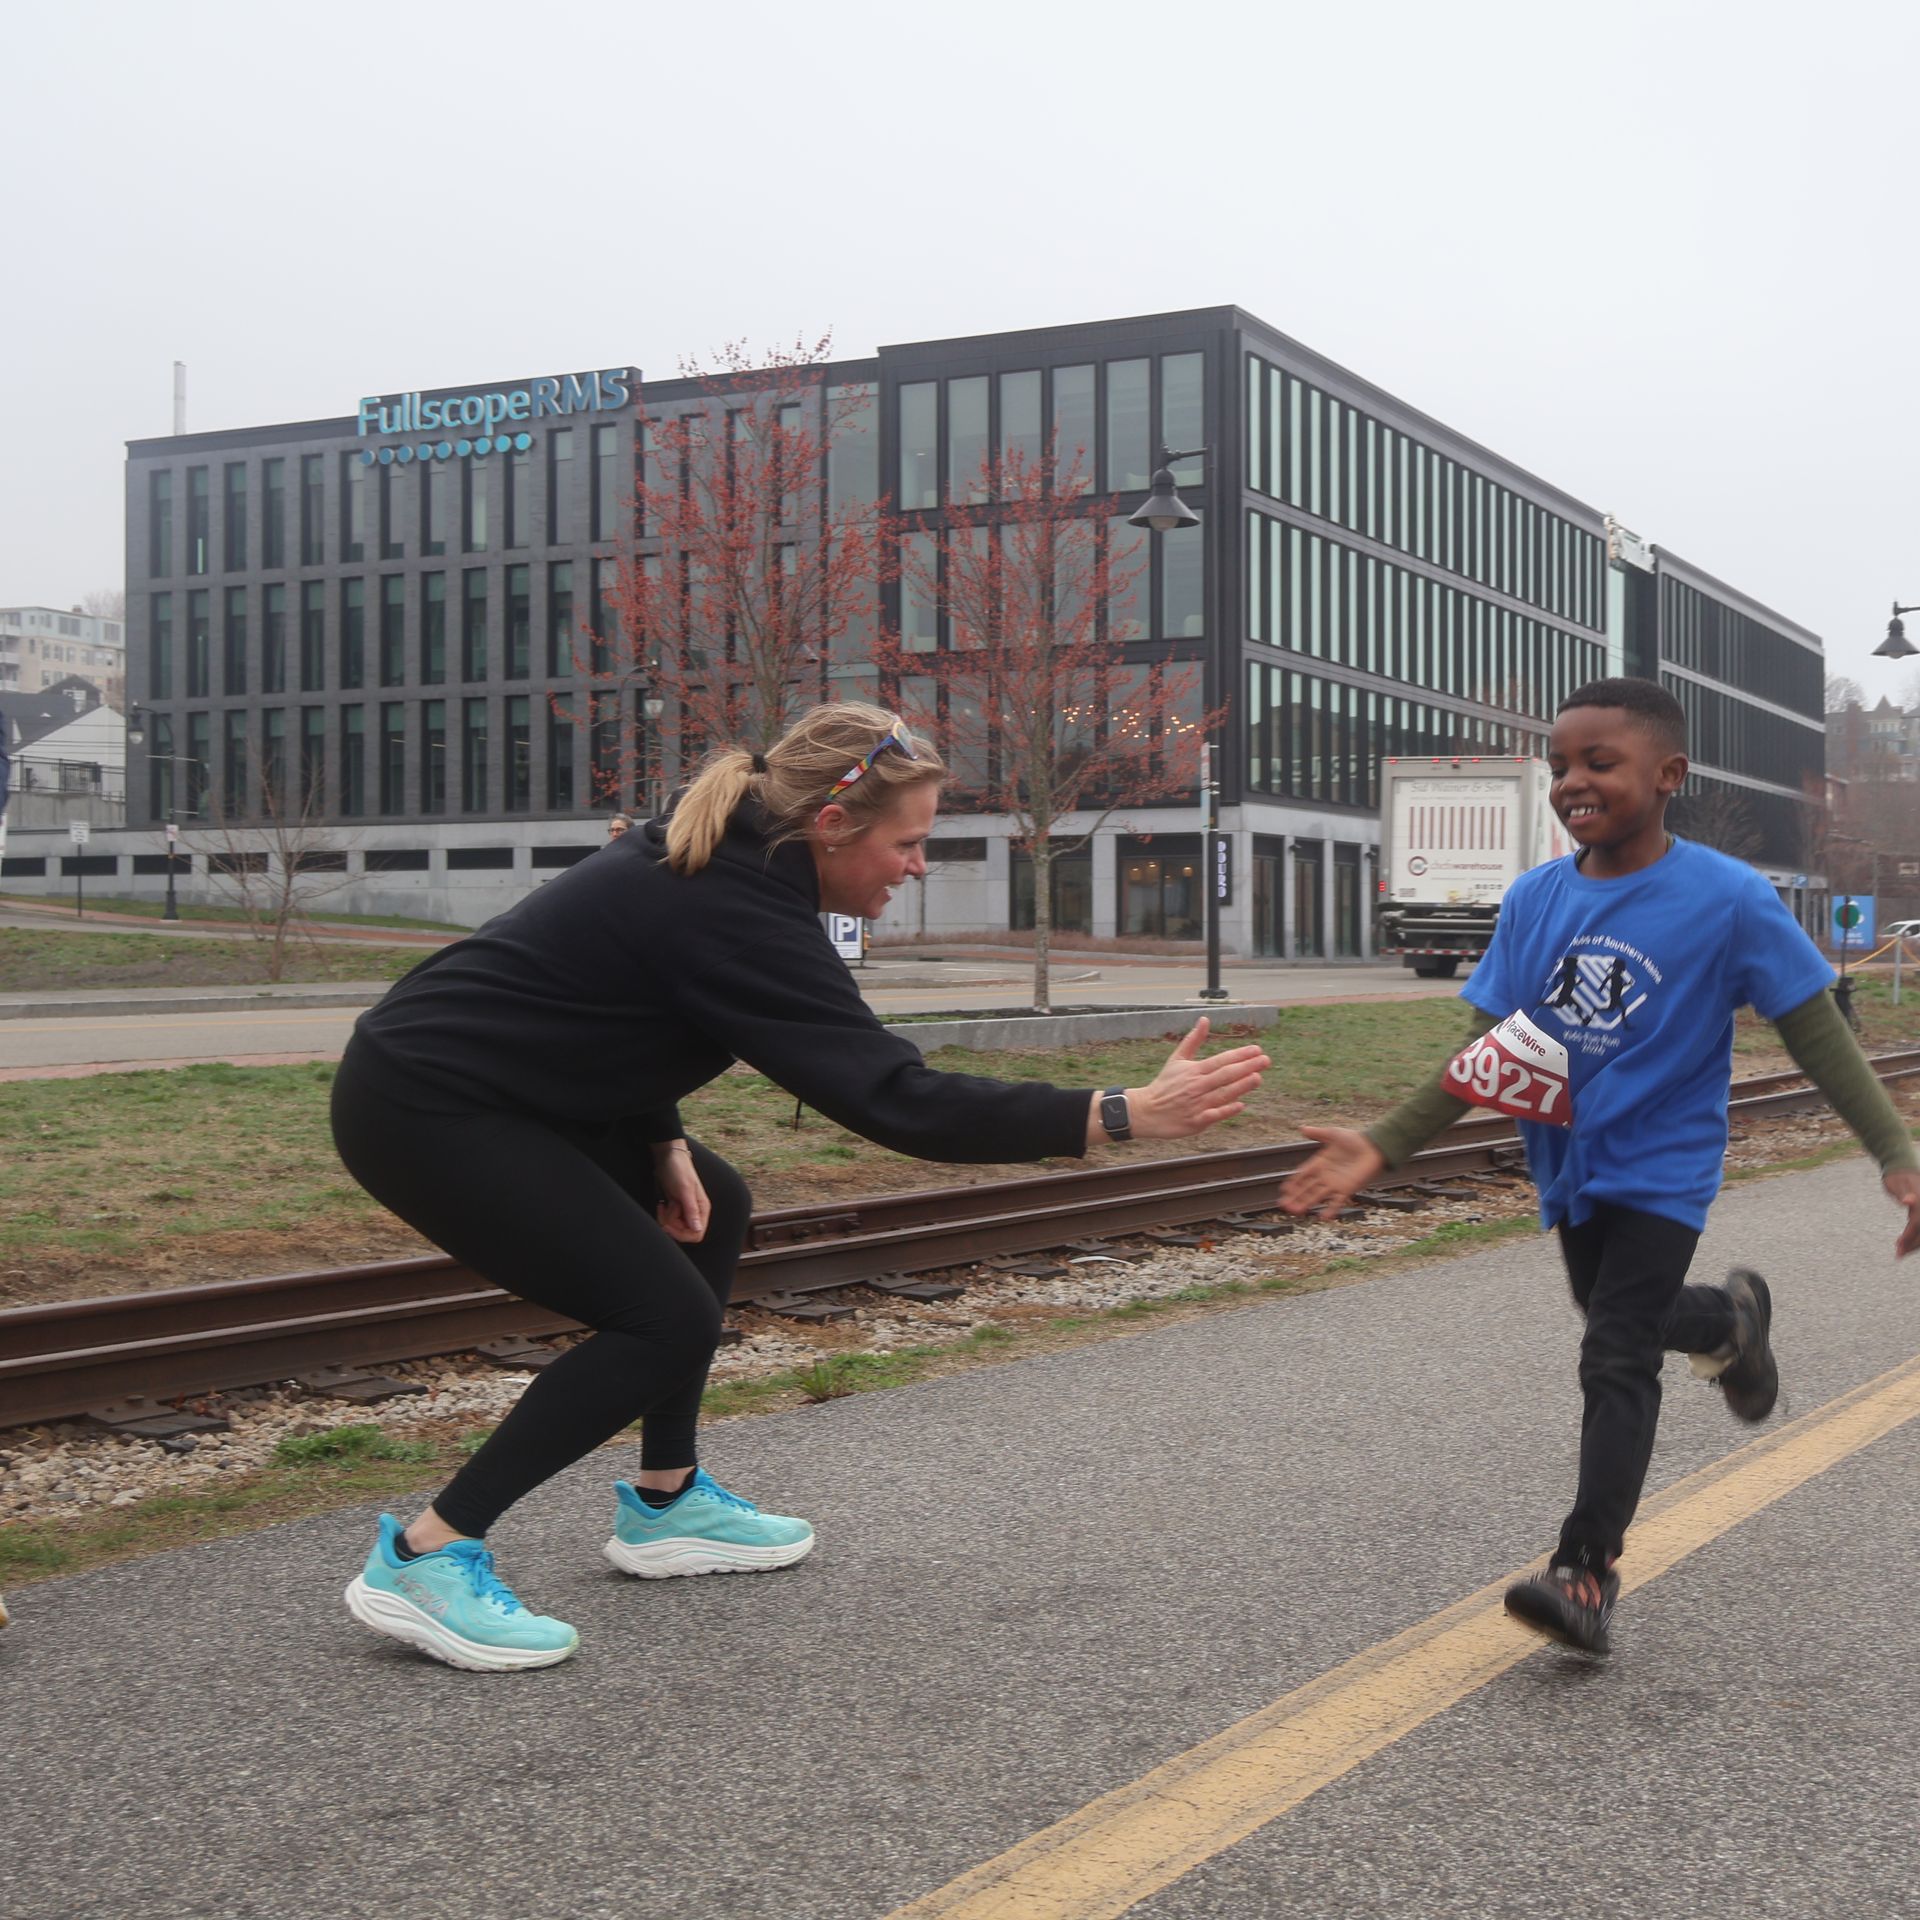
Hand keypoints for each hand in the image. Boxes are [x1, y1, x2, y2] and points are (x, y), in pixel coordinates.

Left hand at [652, 1142, 710, 1243]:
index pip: (697, 1234)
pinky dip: (663, 1214)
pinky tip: (662, 1203)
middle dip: (671, 1224)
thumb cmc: (678, 1170)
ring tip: (663, 1203)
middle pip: (683, 1232)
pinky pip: (669, 1219)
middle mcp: (695, 1211)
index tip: (669, 1225)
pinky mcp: (675, 1207)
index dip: (682, 1234)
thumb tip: (698, 1229)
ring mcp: (684, 1209)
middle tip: (664, 1210)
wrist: (667, 1157)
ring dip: (665, 1217)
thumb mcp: (684, 1190)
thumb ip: (691, 1210)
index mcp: (702, 1208)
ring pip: (674, 1226)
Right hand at [1123, 1018, 1270, 1141]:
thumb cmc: (1165, 1085)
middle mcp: (1196, 1086)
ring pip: (1222, 1094)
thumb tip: (1205, 1019)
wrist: (1146, 1111)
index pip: (1220, 1060)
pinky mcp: (1195, 1121)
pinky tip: (1241, 1105)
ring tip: (1258, 1077)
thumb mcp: (1176, 1060)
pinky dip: (1227, 1110)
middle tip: (1265, 1060)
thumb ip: (1193, 1040)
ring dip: (1241, 1086)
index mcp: (1193, 1070)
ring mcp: (1196, 1104)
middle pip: (1225, 1075)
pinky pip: (1214, 1115)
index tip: (1257, 1049)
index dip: (1239, 1055)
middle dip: (1246, 1067)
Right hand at [1283, 1127, 1384, 1218]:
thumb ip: (1318, 1133)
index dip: (1293, 1182)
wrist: (1374, 1147)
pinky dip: (1331, 1209)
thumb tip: (1302, 1128)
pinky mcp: (1347, 1189)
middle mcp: (1325, 1175)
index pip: (1303, 1175)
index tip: (1284, 1191)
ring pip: (1317, 1196)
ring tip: (1296, 1211)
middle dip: (1295, 1197)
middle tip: (1284, 1205)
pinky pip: (1337, 1201)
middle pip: (1307, 1188)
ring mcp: (1335, 1183)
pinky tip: (1323, 1217)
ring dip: (1306, 1203)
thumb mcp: (1334, 1134)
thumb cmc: (1355, 1140)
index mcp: (1320, 1162)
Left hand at [1884, 1168, 1919, 1257]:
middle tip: (1898, 1254)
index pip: (1918, 1221)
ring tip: (1899, 1252)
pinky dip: (1914, 1235)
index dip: (1909, 1235)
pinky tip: (1904, 1244)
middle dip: (1913, 1244)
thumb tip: (1909, 1201)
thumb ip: (1903, 1192)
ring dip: (1914, 1242)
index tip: (1898, 1245)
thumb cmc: (1896, 1174)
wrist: (1901, 1165)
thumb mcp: (1896, 1182)